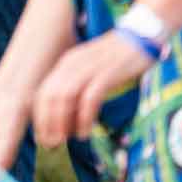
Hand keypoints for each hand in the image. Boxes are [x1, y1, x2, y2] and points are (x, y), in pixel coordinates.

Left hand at [32, 30, 152, 147]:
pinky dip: (84, 118)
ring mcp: (89, 68)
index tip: (42, 136)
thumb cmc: (117, 58)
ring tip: (65, 141)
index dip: (40, 117)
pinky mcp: (107, 73)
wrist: (141, 36)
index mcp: (66, 63)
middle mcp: (73, 64)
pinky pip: (89, 98)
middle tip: (51, 145)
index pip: (43, 92)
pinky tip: (85, 133)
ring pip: (65, 98)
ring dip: (62, 123)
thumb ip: (77, 86)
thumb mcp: (90, 68)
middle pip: (50, 96)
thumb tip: (69, 116)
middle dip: (47, 124)